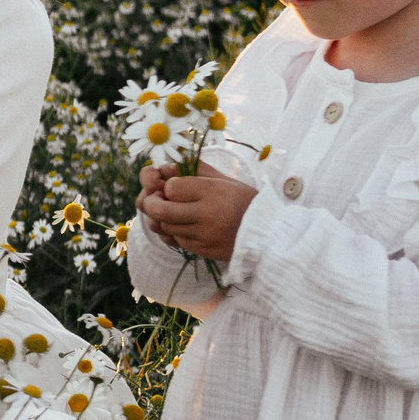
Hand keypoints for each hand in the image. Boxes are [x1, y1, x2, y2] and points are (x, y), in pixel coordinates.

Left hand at [138, 166, 255, 261]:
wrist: (268, 234)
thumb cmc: (246, 202)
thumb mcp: (225, 180)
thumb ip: (195, 170)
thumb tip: (166, 168)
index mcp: (213, 192)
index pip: (171, 188)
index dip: (167, 185)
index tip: (173, 185)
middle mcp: (206, 214)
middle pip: (159, 210)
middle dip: (150, 202)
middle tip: (153, 198)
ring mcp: (203, 235)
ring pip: (164, 227)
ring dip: (161, 218)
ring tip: (170, 210)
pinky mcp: (202, 250)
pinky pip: (176, 240)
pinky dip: (173, 231)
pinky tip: (181, 225)